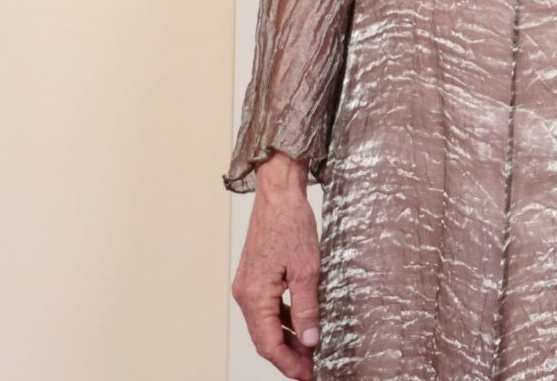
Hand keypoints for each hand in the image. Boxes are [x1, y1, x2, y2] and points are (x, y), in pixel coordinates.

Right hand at [233, 152, 322, 377]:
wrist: (278, 194)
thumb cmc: (291, 225)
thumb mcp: (307, 270)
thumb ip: (307, 308)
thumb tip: (310, 340)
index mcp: (255, 296)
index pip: (269, 344)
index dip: (289, 364)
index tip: (308, 375)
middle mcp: (245, 294)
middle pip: (265, 338)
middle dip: (287, 356)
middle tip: (311, 368)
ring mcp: (247, 286)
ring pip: (266, 325)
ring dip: (286, 339)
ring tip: (309, 351)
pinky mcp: (254, 278)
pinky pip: (267, 309)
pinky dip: (283, 321)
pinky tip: (301, 325)